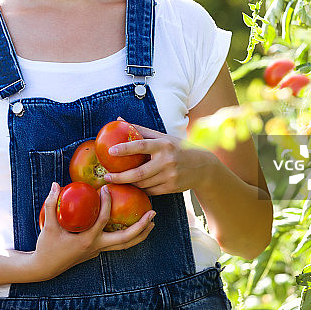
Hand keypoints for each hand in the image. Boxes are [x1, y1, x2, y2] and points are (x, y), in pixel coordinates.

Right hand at [29, 182, 154, 280]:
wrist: (45, 267)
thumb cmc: (47, 246)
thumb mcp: (49, 225)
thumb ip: (51, 204)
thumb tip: (55, 184)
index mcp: (87, 240)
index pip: (103, 220)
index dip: (106, 203)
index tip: (107, 189)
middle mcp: (96, 246)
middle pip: (125, 239)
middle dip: (141, 226)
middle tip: (152, 213)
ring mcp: (98, 251)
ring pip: (125, 245)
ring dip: (140, 234)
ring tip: (151, 222)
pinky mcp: (96, 252)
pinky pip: (117, 245)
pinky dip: (128, 236)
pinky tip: (132, 226)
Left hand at [103, 123, 217, 195]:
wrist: (204, 167)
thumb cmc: (178, 148)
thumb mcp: (163, 137)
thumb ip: (141, 129)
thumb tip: (119, 119)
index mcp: (163, 145)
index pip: (141, 145)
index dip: (125, 149)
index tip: (110, 151)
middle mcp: (167, 161)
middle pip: (139, 173)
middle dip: (120, 177)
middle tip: (106, 176)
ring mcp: (170, 176)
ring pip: (143, 183)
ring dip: (128, 183)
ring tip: (116, 180)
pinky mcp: (171, 188)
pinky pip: (150, 191)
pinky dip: (140, 188)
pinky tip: (132, 185)